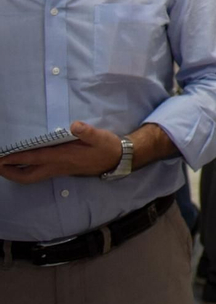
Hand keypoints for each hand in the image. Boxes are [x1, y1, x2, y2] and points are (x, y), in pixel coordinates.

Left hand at [0, 121, 120, 182]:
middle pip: (27, 176)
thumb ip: (87, 131)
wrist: (116, 160)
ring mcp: (58, 170)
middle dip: (9, 172)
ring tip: (3, 166)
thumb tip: (75, 125)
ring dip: (14, 174)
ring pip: (31, 177)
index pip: (34, 158)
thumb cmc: (106, 147)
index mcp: (63, 156)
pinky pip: (37, 174)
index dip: (16, 158)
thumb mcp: (100, 137)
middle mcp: (57, 166)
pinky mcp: (60, 170)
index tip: (0, 157)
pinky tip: (21, 165)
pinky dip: (24, 171)